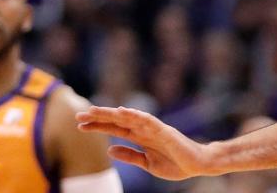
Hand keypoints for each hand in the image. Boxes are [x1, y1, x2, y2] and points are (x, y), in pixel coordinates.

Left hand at [77, 106, 211, 179]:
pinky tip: (122, 112)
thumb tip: (110, 149)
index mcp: (140, 138)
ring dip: (111, 114)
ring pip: (129, 118)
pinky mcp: (164, 131)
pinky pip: (148, 121)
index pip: (115, 129)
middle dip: (98, 117)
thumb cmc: (176, 164)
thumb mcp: (147, 164)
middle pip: (118, 121)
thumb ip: (130, 155)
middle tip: (78, 114)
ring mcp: (154, 129)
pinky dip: (135, 115)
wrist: (198, 165)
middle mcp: (144, 130)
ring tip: (93, 111)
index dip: (98, 126)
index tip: (80, 125)